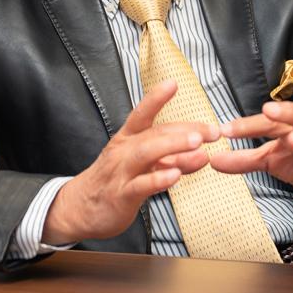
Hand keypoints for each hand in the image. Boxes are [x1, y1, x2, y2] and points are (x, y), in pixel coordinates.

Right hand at [42, 80, 217, 243]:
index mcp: (128, 139)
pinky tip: (175, 175)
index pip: (142, 114)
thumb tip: (203, 152)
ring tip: (197, 144)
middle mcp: (124, 151)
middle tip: (212, 130)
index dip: (156, 98)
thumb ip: (174, 159)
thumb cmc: (116, 182)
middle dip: (184, 130)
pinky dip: (158, 179)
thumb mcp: (145, 166)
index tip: (173, 83)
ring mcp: (121, 172)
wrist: (81, 209)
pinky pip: (141, 185)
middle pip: (154, 133)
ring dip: (173, 146)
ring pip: (146, 154)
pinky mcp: (122, 196)